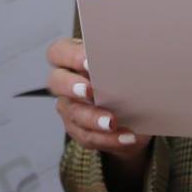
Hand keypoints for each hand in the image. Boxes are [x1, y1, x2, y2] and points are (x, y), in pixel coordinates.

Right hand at [46, 36, 149, 174]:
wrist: (135, 109)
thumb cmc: (126, 78)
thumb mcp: (124, 67)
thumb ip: (121, 62)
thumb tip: (135, 59)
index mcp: (73, 59)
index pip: (59, 52)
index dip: (70, 56)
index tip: (89, 62)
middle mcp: (66, 83)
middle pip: (56, 82)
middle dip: (71, 86)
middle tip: (90, 91)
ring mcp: (70, 107)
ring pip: (72, 113)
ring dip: (92, 119)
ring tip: (112, 123)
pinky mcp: (79, 130)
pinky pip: (88, 137)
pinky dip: (108, 139)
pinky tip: (126, 137)